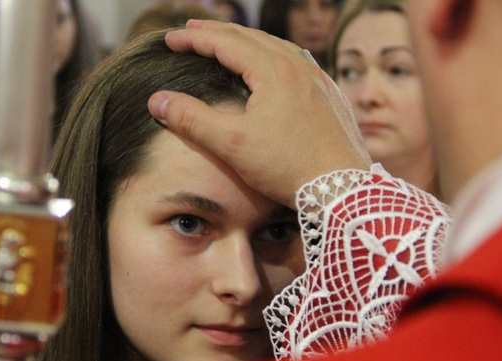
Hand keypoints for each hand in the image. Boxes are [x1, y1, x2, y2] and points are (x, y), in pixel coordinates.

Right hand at [148, 20, 370, 207]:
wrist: (343, 189)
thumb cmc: (288, 167)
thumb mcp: (231, 145)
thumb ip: (192, 120)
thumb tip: (157, 100)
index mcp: (273, 70)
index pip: (225, 42)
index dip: (194, 39)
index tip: (169, 39)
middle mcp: (299, 66)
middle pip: (251, 37)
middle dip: (218, 33)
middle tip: (191, 31)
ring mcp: (319, 80)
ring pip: (277, 47)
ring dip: (247, 42)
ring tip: (228, 44)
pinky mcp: (330, 97)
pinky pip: (298, 63)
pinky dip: (274, 57)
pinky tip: (272, 68)